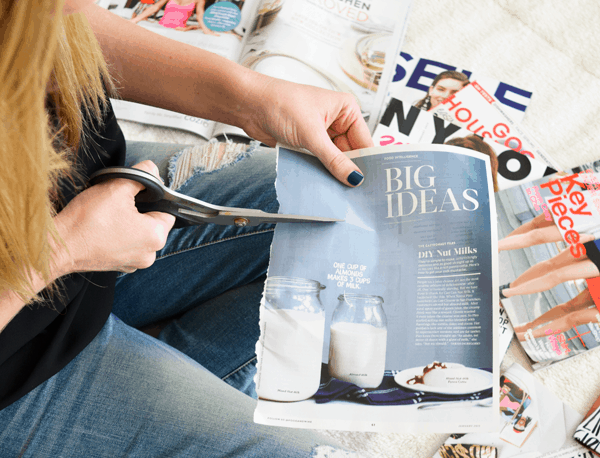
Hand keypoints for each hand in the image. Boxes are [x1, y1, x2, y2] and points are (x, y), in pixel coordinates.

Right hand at [54, 161, 175, 274]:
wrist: (58, 247)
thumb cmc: (87, 220)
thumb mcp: (117, 187)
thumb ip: (142, 176)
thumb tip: (152, 169)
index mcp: (156, 237)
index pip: (167, 211)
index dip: (154, 197)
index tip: (138, 191)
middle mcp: (150, 254)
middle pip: (153, 222)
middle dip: (139, 209)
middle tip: (119, 201)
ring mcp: (133, 262)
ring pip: (138, 233)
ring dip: (128, 222)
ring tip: (108, 214)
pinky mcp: (118, 265)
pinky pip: (125, 244)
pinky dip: (118, 234)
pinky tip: (103, 227)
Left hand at [241, 75, 372, 186]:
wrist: (250, 105)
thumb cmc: (279, 103)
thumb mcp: (312, 134)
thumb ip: (334, 159)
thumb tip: (353, 176)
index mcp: (346, 109)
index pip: (364, 140)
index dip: (367, 162)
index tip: (369, 183)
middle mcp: (336, 120)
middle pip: (350, 153)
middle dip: (348, 170)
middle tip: (353, 191)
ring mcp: (321, 133)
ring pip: (335, 159)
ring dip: (333, 172)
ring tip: (338, 189)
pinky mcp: (308, 144)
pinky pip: (320, 162)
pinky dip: (320, 171)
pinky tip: (323, 183)